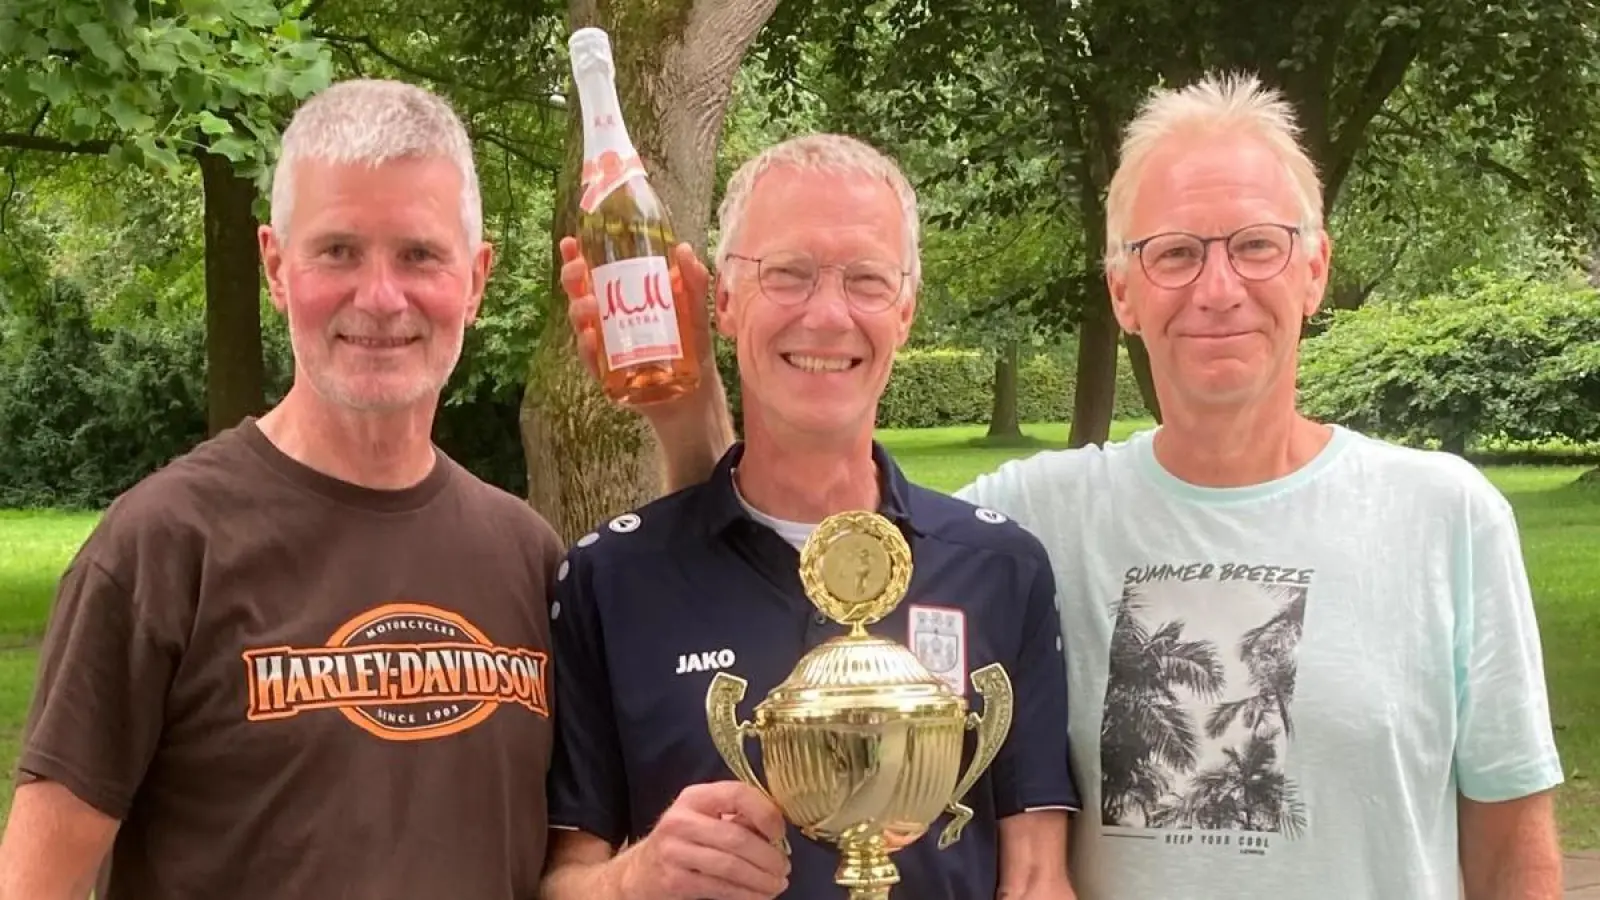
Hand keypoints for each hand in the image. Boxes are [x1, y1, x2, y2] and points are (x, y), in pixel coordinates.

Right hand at [559, 236, 715, 407]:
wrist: (695, 392)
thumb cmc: (691, 345)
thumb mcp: (695, 309)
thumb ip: (693, 281)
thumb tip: (682, 249)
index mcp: (622, 298)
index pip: (594, 273)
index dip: (576, 258)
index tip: (570, 243)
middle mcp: (607, 320)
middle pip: (579, 294)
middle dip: (572, 279)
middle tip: (578, 269)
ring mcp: (605, 347)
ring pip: (581, 325)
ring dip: (579, 311)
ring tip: (590, 303)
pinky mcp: (607, 374)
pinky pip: (591, 360)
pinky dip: (589, 347)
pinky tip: (592, 337)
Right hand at [615, 781, 790, 899]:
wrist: (641, 871)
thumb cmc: (684, 839)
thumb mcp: (705, 817)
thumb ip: (738, 817)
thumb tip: (775, 830)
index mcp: (695, 797)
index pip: (737, 794)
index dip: (765, 813)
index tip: (780, 833)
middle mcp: (681, 820)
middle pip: (736, 837)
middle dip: (768, 857)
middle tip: (785, 867)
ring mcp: (675, 852)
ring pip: (730, 866)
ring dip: (761, 879)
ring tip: (777, 884)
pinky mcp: (675, 881)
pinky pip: (720, 888)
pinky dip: (746, 894)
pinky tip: (760, 896)